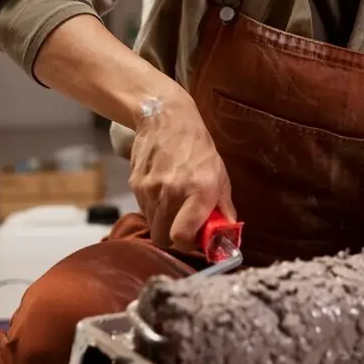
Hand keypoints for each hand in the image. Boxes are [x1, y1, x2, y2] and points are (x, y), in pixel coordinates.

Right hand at [128, 89, 234, 250]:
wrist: (166, 119)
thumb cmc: (198, 148)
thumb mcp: (220, 175)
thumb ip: (223, 208)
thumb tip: (227, 235)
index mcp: (199, 191)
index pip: (182, 237)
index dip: (186, 244)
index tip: (193, 238)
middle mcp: (172, 192)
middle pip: (163, 237)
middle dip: (172, 236)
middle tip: (181, 224)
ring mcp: (150, 188)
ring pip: (152, 224)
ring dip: (162, 220)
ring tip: (172, 202)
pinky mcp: (135, 184)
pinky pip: (142, 208)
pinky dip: (152, 207)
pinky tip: (161, 190)